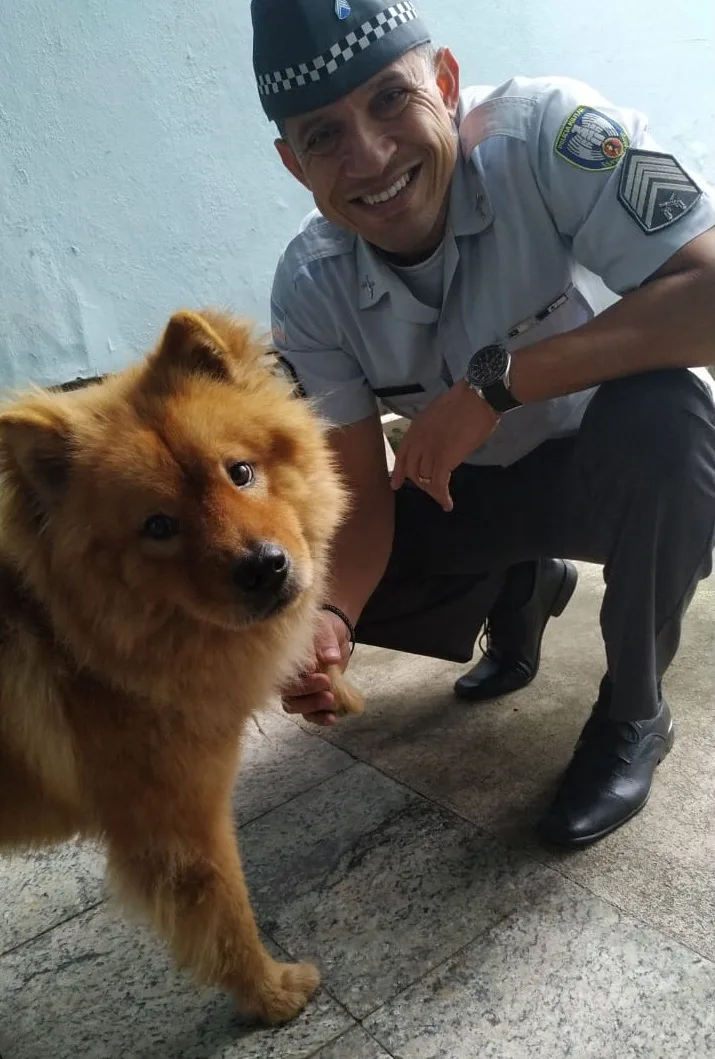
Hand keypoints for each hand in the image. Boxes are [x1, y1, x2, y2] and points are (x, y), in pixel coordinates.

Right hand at [281, 609, 351, 726]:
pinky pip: (309, 714)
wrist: (333, 634)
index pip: (283, 674)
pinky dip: (319, 718)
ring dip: (312, 707)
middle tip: (327, 683)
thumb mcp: (324, 628)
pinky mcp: (311, 698)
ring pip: (295, 706)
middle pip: (287, 694)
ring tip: (331, 701)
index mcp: (282, 659)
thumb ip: (326, 642)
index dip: (299, 677)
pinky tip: (332, 718)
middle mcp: (285, 677)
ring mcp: (297, 690)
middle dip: (308, 693)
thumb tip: (331, 658)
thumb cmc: (322, 628)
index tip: (317, 670)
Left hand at [390, 381, 499, 510]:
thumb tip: (438, 443)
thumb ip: (433, 430)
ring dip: (432, 491)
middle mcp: (418, 441)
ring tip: (441, 496)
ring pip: (424, 479)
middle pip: (412, 470)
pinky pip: (438, 484)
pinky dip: (442, 496)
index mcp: (416, 428)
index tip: (395, 484)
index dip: (399, 471)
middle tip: (430, 490)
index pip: (402, 454)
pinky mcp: (444, 459)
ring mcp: (430, 450)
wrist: (478, 398)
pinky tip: (447, 503)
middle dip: (420, 483)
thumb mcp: (439, 414)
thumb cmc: (466, 402)